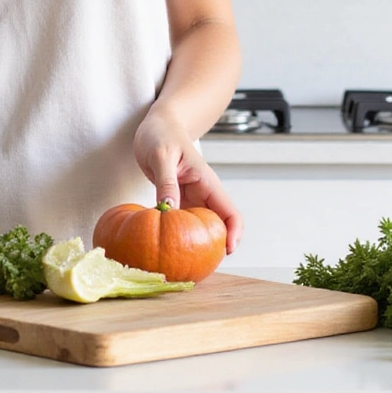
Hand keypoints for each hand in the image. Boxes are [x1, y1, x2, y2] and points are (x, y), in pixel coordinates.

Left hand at [133, 111, 243, 252]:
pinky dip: (177, 234)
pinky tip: (165, 247)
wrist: (157, 124)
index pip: (230, 212)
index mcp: (207, 182)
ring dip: (195, 243)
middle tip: (201, 268)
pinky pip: (181, 222)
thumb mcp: (161, 156)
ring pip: (200, 227)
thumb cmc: (161, 134)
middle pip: (217, 226)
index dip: (233, 234)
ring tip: (184, 265)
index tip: (227, 252)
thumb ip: (166, 183)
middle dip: (214, 247)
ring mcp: (191, 198)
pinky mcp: (177, 200)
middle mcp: (203, 193)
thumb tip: (170, 211)